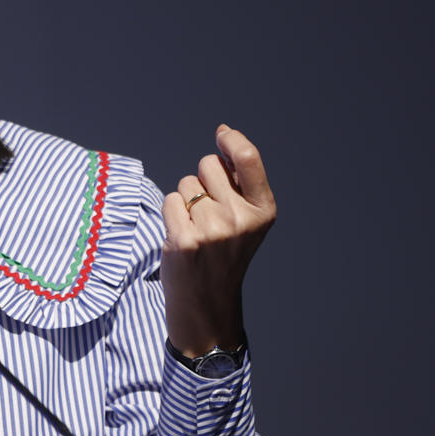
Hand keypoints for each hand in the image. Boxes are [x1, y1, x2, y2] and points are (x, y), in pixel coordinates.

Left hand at [160, 124, 276, 356]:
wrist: (207, 302)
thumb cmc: (223, 253)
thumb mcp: (246, 219)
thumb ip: (239, 182)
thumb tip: (224, 133)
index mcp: (264, 211)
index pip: (249, 158)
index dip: (232, 140)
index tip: (222, 135)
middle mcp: (242, 219)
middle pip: (209, 165)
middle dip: (204, 179)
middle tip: (208, 212)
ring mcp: (214, 230)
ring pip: (186, 184)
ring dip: (186, 200)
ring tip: (196, 228)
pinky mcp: (186, 240)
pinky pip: (170, 201)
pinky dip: (172, 214)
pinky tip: (182, 236)